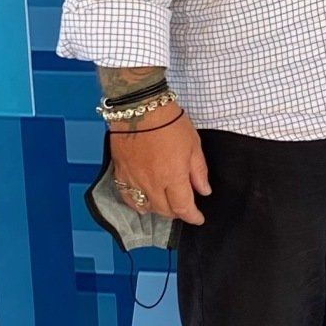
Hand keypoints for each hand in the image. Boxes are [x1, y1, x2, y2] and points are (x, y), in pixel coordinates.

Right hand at [111, 111, 210, 225]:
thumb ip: (198, 171)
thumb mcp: (193, 145)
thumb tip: (204, 191)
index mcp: (173, 177)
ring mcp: (134, 179)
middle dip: (177, 213)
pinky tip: (143, 201)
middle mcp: (152, 183)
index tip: (198, 218)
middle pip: (165, 210)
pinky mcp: (120, 172)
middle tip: (184, 207)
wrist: (139, 107)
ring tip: (165, 203)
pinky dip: (136, 203)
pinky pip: (127, 197)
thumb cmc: (169, 121)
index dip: (192, 216)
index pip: (183, 208)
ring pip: (146, 206)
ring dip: (158, 209)